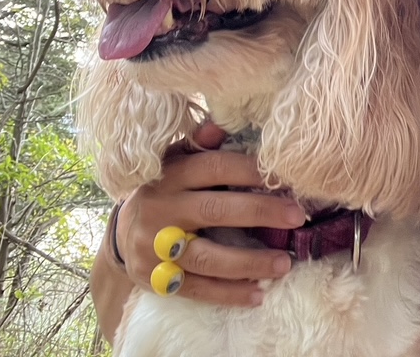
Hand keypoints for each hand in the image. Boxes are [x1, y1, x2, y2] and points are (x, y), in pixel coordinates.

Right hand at [115, 121, 304, 305]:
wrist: (122, 233)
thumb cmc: (164, 189)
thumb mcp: (175, 161)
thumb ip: (200, 145)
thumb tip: (220, 124)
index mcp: (170, 175)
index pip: (214, 168)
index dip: (250, 170)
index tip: (284, 177)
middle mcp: (162, 210)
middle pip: (215, 211)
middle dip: (259, 212)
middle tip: (297, 217)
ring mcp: (156, 248)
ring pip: (207, 257)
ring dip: (249, 262)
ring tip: (284, 263)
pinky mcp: (157, 279)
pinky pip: (197, 289)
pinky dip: (228, 293)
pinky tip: (258, 294)